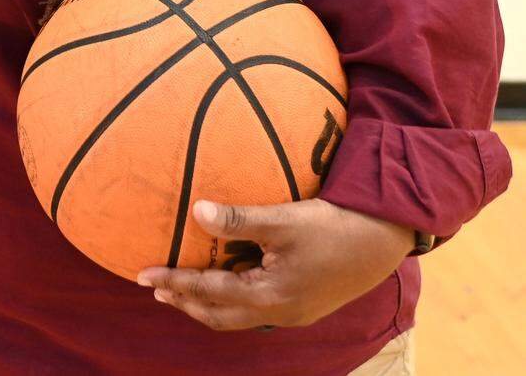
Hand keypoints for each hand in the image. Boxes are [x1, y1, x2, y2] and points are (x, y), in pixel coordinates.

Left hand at [137, 198, 412, 330]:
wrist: (384, 240)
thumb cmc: (332, 227)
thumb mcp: (282, 220)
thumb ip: (238, 219)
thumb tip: (194, 211)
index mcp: (269, 296)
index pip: (208, 292)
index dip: (174, 281)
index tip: (142, 274)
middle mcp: (279, 312)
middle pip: (220, 315)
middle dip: (186, 301)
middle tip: (157, 287)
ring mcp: (294, 312)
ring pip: (238, 316)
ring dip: (208, 303)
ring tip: (183, 286)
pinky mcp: (304, 303)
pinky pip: (257, 308)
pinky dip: (232, 298)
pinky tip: (229, 278)